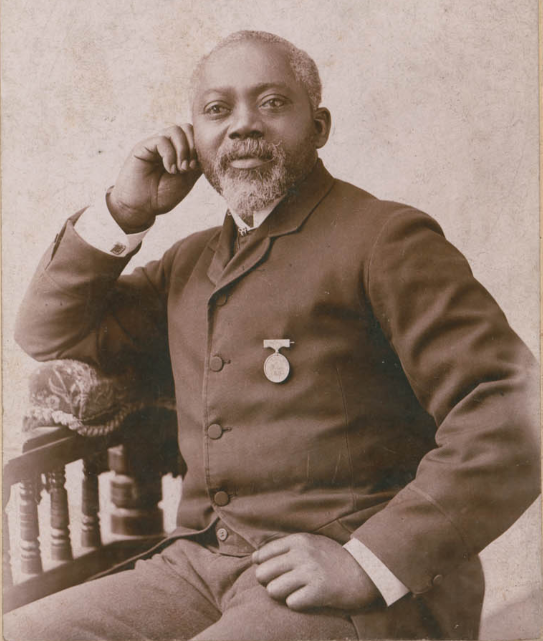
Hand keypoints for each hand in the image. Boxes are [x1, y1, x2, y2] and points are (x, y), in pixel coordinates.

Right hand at [108, 124, 201, 230]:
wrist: (141, 207)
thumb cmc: (162, 195)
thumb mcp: (187, 179)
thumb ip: (197, 163)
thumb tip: (208, 149)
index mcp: (179, 151)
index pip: (194, 135)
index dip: (200, 147)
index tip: (197, 167)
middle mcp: (167, 145)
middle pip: (187, 127)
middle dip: (193, 146)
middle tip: (189, 167)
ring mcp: (155, 145)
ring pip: (175, 130)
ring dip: (182, 150)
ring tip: (180, 169)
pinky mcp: (143, 147)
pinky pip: (161, 140)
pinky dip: (170, 155)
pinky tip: (170, 170)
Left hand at [252, 533, 381, 611]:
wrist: (365, 571)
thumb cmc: (334, 559)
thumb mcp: (311, 543)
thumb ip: (286, 547)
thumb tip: (255, 558)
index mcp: (298, 540)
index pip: (262, 554)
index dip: (262, 566)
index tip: (272, 573)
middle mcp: (301, 554)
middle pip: (262, 573)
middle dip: (268, 583)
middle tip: (283, 585)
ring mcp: (310, 572)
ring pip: (273, 590)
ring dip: (282, 595)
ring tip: (295, 592)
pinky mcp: (319, 590)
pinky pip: (291, 603)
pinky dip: (297, 604)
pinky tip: (307, 599)